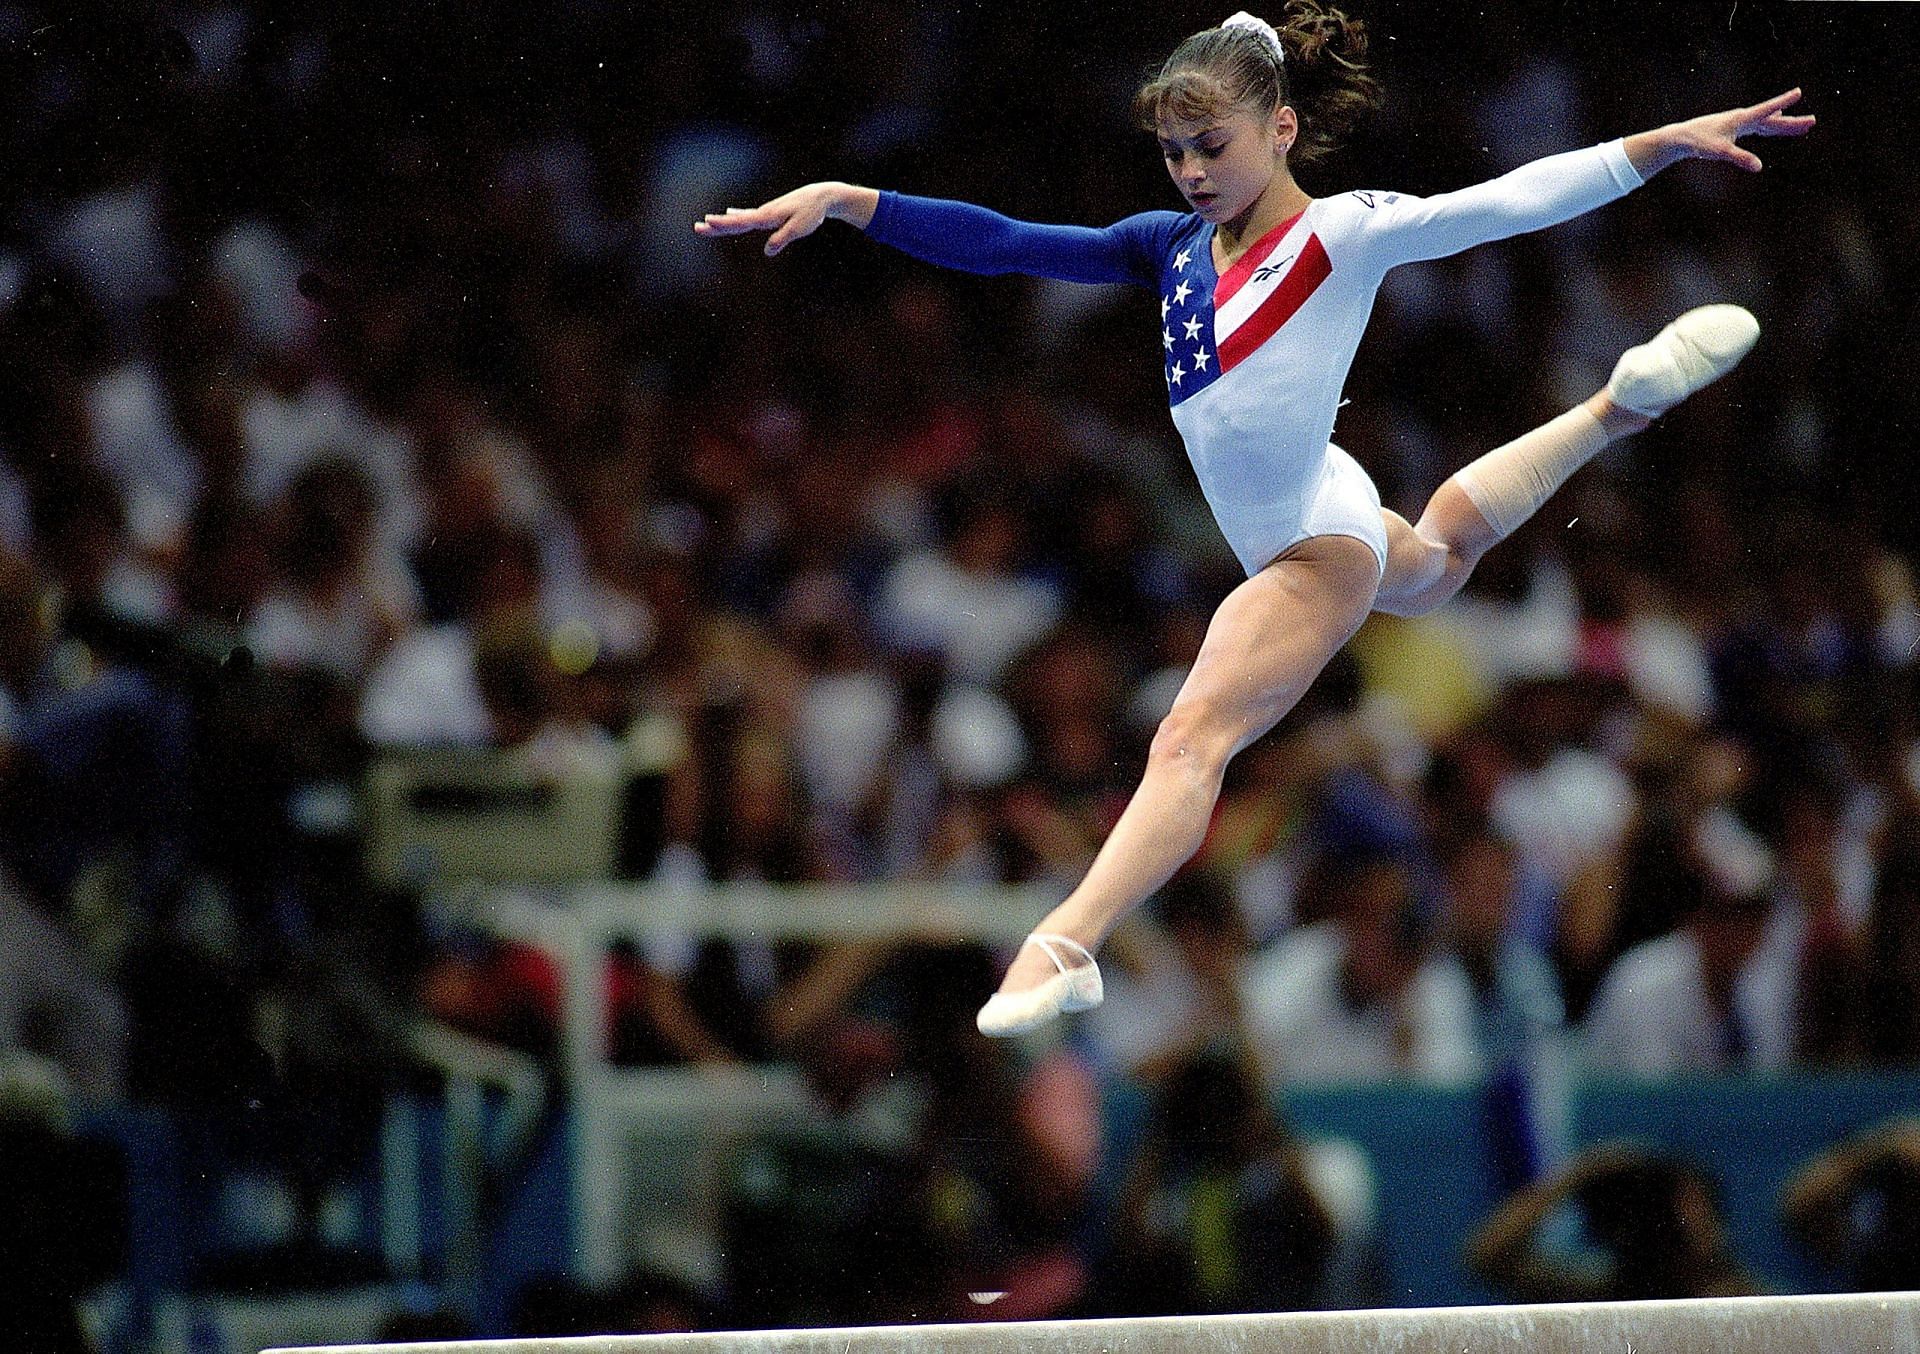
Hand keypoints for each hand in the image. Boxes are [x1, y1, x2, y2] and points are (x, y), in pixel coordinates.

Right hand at [693, 182, 870, 254]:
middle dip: (716, 225)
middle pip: (735, 220)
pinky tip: (729, 212)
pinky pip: (749, 214)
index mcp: (767, 217)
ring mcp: (765, 211)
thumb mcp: (799, 228)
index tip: (708, 223)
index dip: (724, 224)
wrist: (821, 196)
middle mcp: (762, 213)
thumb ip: (782, 239)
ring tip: (705, 221)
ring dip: (722, 220)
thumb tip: (767, 252)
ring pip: (739, 217)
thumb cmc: (811, 213)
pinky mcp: (770, 212)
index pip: (741, 222)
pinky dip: (737, 214)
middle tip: (697, 227)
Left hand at [1633, 89, 1814, 175]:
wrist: (1681, 138)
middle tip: (1812, 121)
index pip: (1767, 109)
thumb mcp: (1720, 152)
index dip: (1783, 101)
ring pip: (1767, 123)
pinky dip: (1770, 125)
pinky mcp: (1734, 128)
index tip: (1799, 91)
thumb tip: (1759, 167)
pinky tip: (1775, 120)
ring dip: (1784, 125)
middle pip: (1773, 120)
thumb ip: (1741, 158)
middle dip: (1792, 122)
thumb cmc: (1698, 142)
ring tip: (1803, 126)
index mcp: (1742, 119)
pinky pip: (1758, 126)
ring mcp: (1739, 123)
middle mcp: (1742, 118)